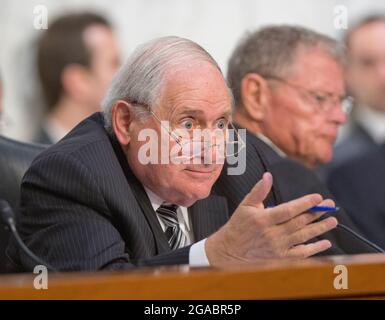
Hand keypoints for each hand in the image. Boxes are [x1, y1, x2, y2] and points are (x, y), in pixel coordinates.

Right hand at [205, 172, 337, 265]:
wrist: (230, 249)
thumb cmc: (239, 225)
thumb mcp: (246, 205)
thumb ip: (259, 190)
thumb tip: (267, 176)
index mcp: (263, 219)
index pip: (288, 210)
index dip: (304, 203)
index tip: (318, 197)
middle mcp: (272, 234)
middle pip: (299, 222)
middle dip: (316, 213)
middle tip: (329, 206)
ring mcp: (277, 247)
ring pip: (303, 236)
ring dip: (319, 228)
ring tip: (332, 221)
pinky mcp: (280, 257)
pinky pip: (301, 253)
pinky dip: (314, 249)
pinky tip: (325, 242)